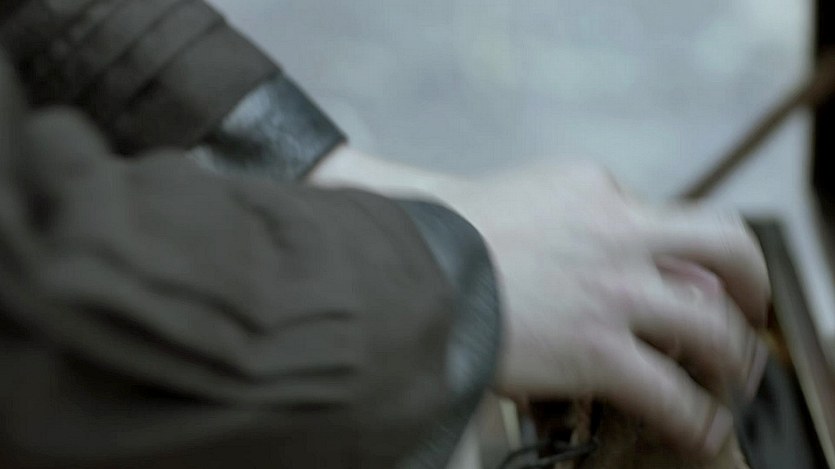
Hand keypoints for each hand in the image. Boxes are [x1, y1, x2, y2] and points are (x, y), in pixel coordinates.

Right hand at [440, 163, 769, 457]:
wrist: (410, 268)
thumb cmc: (445, 233)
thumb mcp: (515, 194)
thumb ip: (562, 209)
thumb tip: (582, 247)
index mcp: (594, 188)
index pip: (660, 217)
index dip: (668, 252)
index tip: (670, 275)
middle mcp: (618, 233)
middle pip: (726, 247)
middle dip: (750, 281)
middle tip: (747, 306)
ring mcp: (614, 292)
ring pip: (712, 325)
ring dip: (733, 357)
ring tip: (731, 377)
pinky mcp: (598, 350)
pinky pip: (672, 392)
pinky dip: (698, 418)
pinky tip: (702, 428)